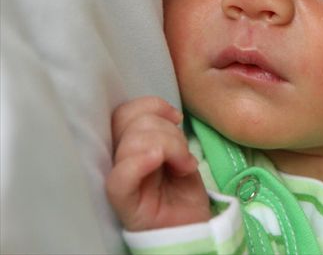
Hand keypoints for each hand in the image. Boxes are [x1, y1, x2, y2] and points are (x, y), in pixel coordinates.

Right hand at [106, 97, 211, 230]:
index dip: (151, 106)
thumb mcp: (178, 152)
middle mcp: (117, 160)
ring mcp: (120, 181)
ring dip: (170, 147)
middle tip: (184, 155)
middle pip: (128, 122)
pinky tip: (158, 161)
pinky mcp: (125, 205)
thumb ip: (166, 132)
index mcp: (127, 145)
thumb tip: (169, 113)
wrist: (193, 228)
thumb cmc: (182, 190)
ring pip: (132, 143)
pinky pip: (120, 179)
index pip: (124, 112)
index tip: (177, 118)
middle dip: (166, 130)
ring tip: (184, 166)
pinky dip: (139, 162)